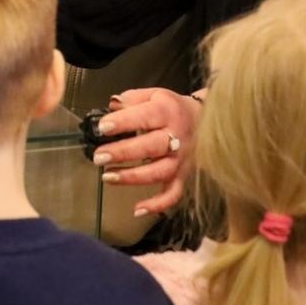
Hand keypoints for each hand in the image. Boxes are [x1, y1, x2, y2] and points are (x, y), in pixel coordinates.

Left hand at [91, 87, 203, 216]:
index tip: (102, 127)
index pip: (145, 116)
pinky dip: (158, 204)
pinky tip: (137, 210)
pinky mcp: (184, 175)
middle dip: (123, 152)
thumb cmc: (171, 108)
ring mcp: (181, 159)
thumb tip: (111, 106)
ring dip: (133, 177)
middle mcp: (177, 137)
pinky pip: (174, 193)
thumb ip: (131, 99)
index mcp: (167, 112)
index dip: (123, 122)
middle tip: (99, 156)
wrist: (207, 120)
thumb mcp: (153, 94)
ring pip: (160, 171)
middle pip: (151, 147)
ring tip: (107, 177)